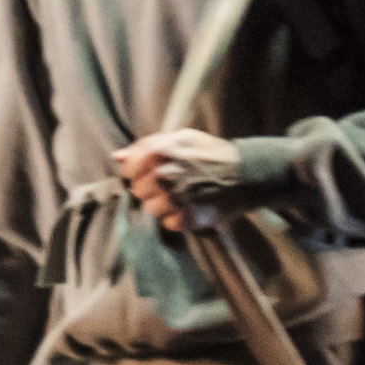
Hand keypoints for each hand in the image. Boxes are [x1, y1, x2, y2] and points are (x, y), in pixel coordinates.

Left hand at [113, 127, 245, 232]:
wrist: (248, 174)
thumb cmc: (211, 154)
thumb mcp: (181, 140)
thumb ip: (146, 146)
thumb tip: (117, 157)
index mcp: (160, 152)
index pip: (128, 170)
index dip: (138, 172)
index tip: (151, 173)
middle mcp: (166, 174)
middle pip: (139, 191)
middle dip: (152, 189)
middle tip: (173, 184)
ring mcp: (177, 197)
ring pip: (152, 209)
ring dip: (164, 205)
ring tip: (184, 196)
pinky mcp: (189, 217)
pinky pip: (169, 224)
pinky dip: (178, 219)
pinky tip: (191, 207)